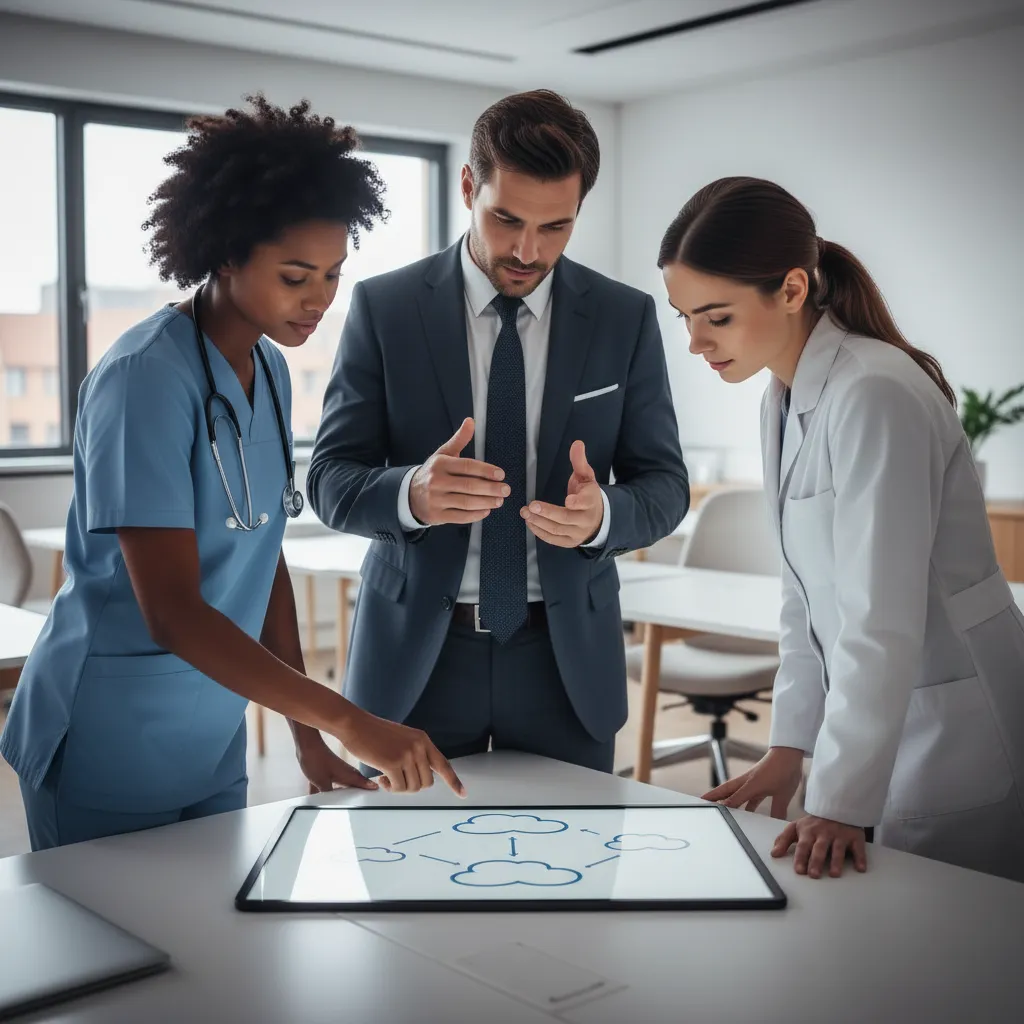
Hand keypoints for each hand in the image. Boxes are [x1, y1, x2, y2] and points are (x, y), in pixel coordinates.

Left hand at [297, 733, 378, 794]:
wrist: (306, 746)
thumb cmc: (316, 761)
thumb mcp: (322, 782)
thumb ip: (329, 794)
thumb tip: (332, 804)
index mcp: (348, 775)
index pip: (364, 784)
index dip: (372, 789)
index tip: (379, 794)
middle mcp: (345, 773)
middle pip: (355, 785)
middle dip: (360, 793)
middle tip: (365, 802)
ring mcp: (336, 771)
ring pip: (343, 785)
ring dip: (344, 792)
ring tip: (346, 802)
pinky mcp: (326, 771)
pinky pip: (328, 783)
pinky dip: (327, 790)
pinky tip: (320, 797)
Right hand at [335, 706, 465, 796]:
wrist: (355, 724)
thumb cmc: (374, 733)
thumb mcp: (402, 739)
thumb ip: (415, 753)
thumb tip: (423, 777)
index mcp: (423, 740)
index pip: (443, 764)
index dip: (454, 781)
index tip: (463, 794)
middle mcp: (419, 746)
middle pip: (427, 783)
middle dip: (412, 787)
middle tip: (395, 781)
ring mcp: (407, 754)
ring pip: (412, 787)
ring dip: (398, 788)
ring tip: (386, 778)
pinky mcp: (393, 763)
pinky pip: (398, 787)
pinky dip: (389, 788)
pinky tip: (380, 778)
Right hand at [409, 418, 508, 525]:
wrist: (410, 495)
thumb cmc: (433, 473)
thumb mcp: (443, 454)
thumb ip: (459, 439)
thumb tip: (471, 421)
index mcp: (440, 464)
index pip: (467, 466)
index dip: (486, 471)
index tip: (500, 474)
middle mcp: (436, 481)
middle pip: (469, 486)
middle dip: (491, 488)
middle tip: (505, 489)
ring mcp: (436, 500)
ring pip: (466, 502)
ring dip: (486, 502)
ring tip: (499, 500)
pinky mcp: (437, 515)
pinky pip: (460, 516)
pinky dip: (476, 515)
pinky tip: (486, 510)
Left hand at [521, 440, 603, 547]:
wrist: (599, 519)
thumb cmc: (588, 494)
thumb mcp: (586, 477)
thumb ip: (579, 461)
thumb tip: (577, 443)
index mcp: (591, 500)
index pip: (585, 502)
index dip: (577, 502)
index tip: (568, 500)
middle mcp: (585, 519)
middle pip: (565, 518)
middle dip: (547, 512)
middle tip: (531, 505)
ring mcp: (577, 533)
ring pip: (557, 529)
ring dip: (539, 522)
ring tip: (525, 512)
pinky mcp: (570, 542)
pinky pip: (553, 539)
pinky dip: (540, 532)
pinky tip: (530, 522)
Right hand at [703, 746, 803, 817]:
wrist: (789, 753)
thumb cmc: (784, 770)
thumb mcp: (782, 793)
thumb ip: (778, 809)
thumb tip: (777, 824)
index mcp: (750, 785)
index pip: (732, 799)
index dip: (722, 807)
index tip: (712, 814)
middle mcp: (747, 782)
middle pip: (726, 791)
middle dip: (714, 797)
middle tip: (701, 802)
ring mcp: (752, 781)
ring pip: (735, 793)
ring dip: (727, 800)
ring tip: (719, 809)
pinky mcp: (759, 782)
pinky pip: (748, 795)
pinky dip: (745, 803)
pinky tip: (747, 812)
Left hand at [772, 815, 867, 877]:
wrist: (837, 806)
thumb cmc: (814, 822)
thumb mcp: (797, 827)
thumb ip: (784, 840)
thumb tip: (773, 854)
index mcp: (809, 831)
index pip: (803, 846)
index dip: (800, 858)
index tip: (799, 870)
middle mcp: (824, 833)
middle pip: (819, 848)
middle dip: (816, 861)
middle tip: (814, 874)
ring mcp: (840, 834)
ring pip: (838, 849)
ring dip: (836, 861)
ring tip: (834, 874)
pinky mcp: (855, 836)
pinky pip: (858, 848)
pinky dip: (860, 858)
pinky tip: (860, 868)